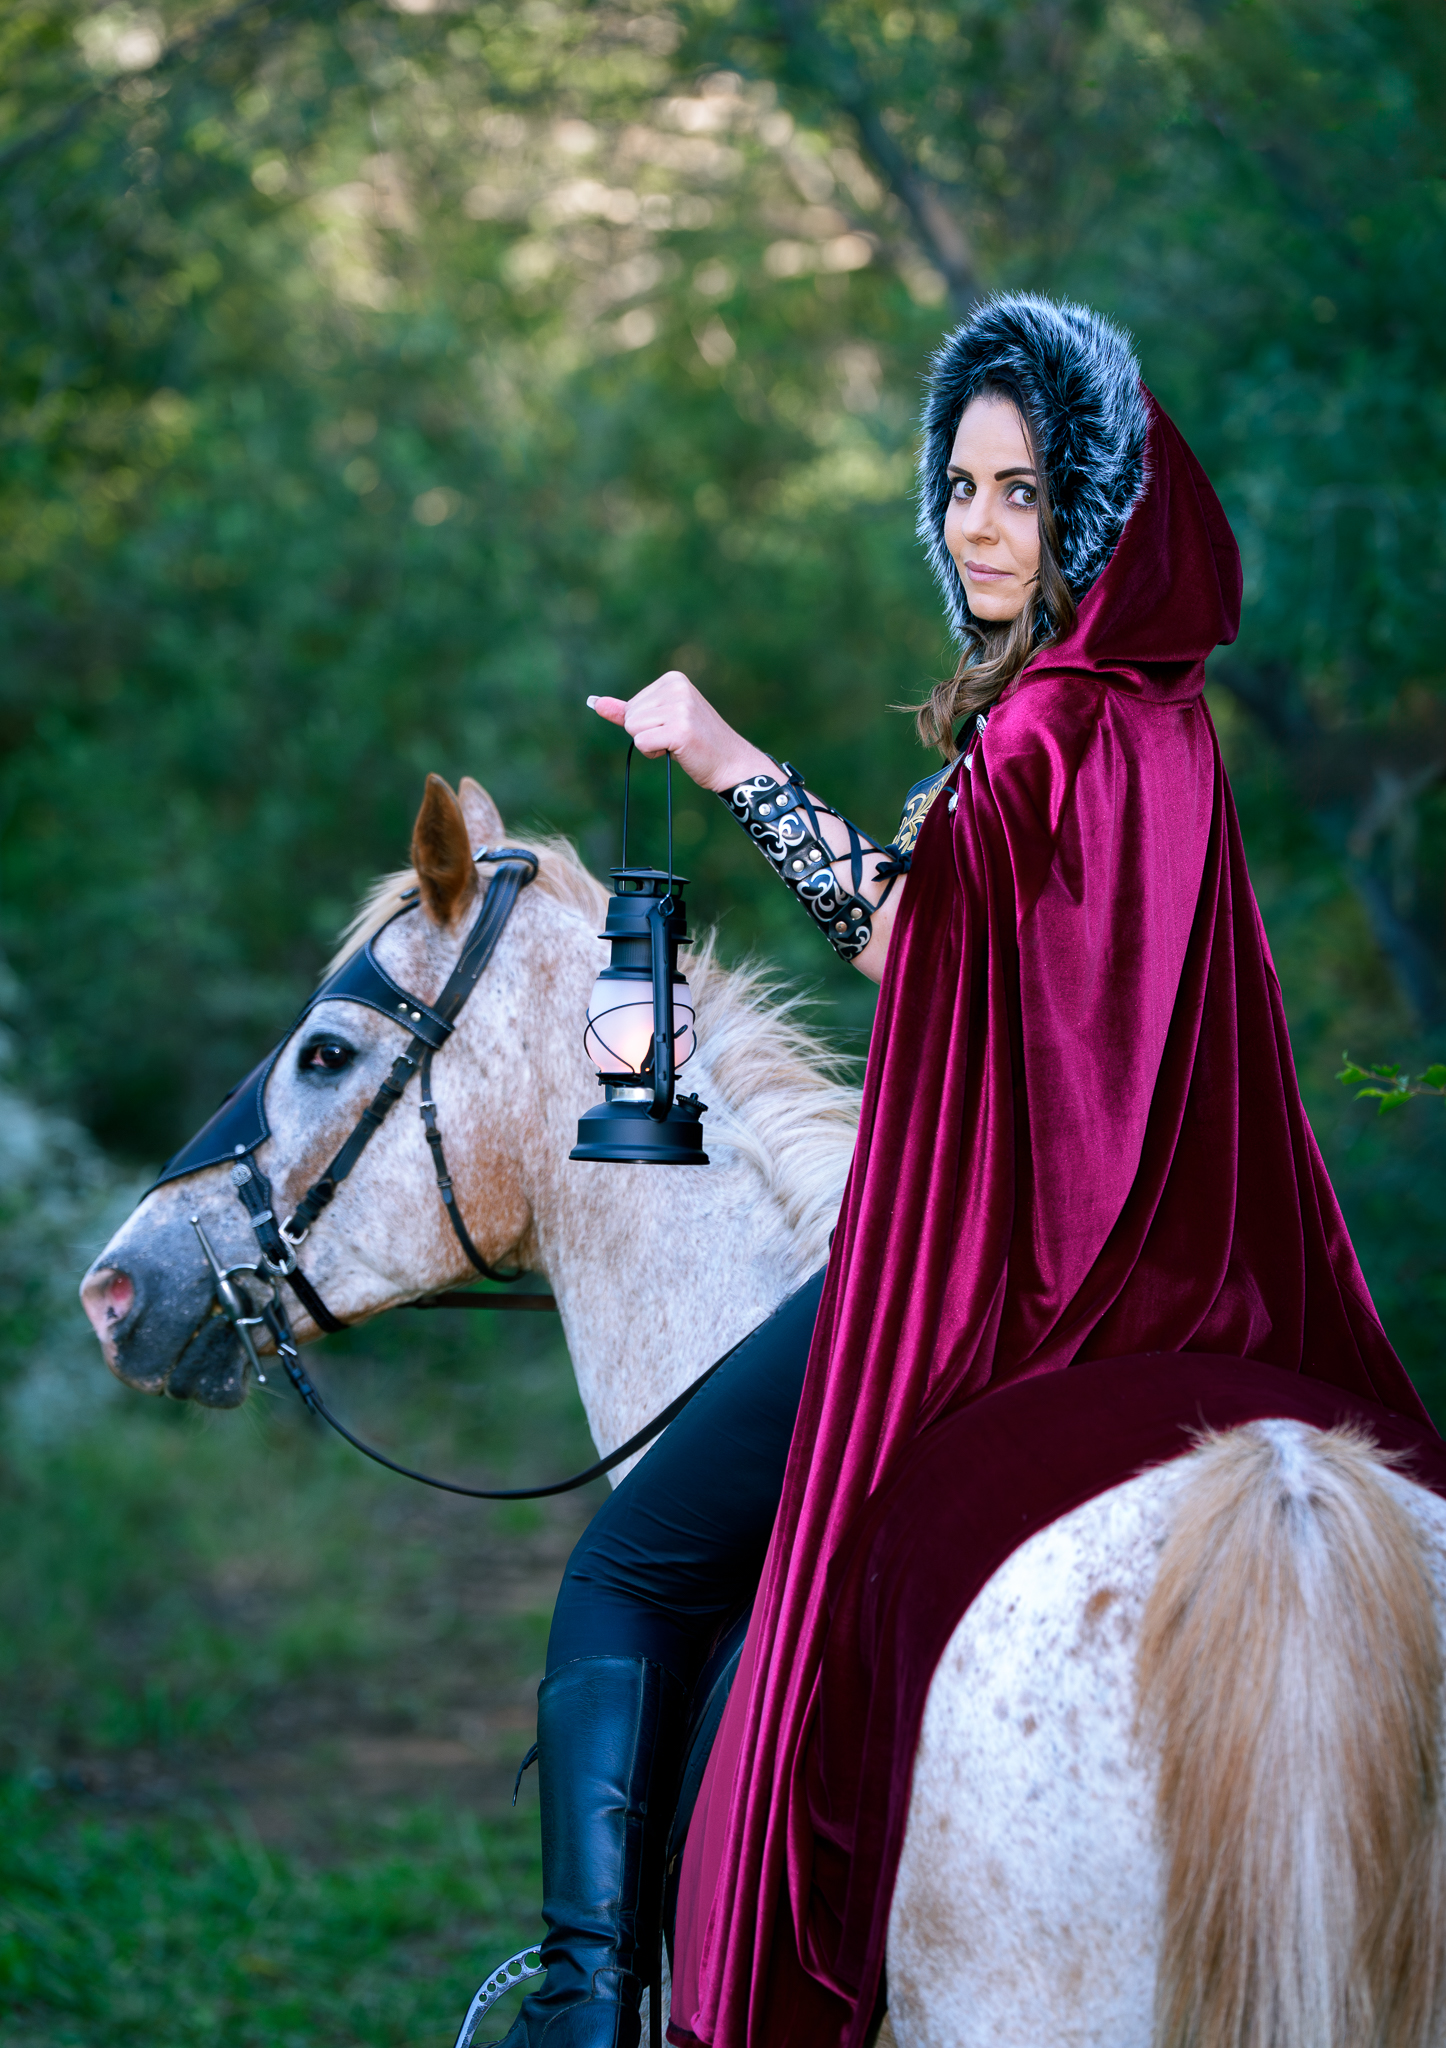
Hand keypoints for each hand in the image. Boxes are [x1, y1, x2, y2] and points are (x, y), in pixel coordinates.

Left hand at [587, 672, 772, 793]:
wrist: (730, 762)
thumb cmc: (695, 742)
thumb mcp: (660, 720)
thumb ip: (627, 711)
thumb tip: (595, 703)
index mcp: (673, 679)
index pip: (632, 706)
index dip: (646, 725)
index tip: (673, 728)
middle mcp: (677, 687)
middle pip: (630, 718)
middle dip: (647, 734)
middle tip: (676, 738)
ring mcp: (680, 707)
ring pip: (634, 730)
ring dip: (651, 744)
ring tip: (678, 743)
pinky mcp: (680, 729)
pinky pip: (642, 743)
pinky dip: (655, 753)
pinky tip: (678, 750)